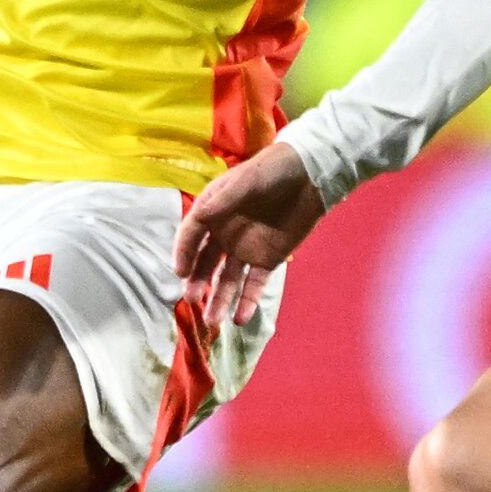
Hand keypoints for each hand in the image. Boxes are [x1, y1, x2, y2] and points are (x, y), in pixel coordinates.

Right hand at [174, 143, 326, 328]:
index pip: (191, 235)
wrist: (310, 176)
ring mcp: (245, 249)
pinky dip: (247, 302)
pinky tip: (240, 319)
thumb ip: (225, 200)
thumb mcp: (247, 181)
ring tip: (213, 321)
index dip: (184, 252)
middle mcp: (224, 234)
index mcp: (213, 212)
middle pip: (206, 263)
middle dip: (198, 281)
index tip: (181, 271)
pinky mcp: (267, 260)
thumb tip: (199, 217)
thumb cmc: (273, 170)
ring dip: (219, 300)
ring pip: (227, 280)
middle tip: (192, 299)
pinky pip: (254, 284)